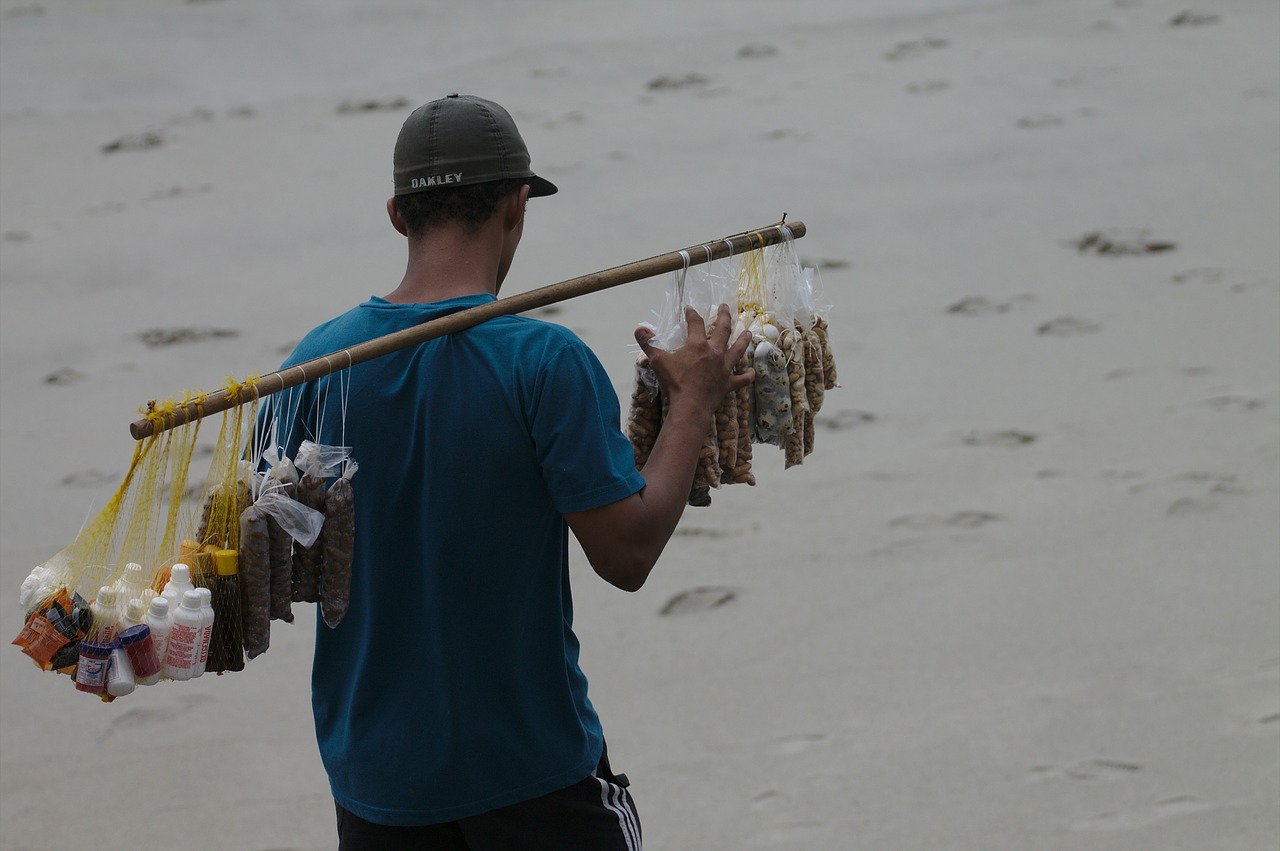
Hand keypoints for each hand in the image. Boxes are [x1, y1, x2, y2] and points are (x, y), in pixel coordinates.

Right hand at [634, 304, 753, 417]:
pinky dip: (748, 375)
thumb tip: (639, 328)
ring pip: (738, 350)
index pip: (696, 323)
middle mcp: (715, 352)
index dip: (692, 314)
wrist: (690, 406)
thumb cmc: (675, 383)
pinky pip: (742, 379)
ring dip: (743, 340)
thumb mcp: (657, 361)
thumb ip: (648, 343)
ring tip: (748, 332)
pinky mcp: (729, 383)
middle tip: (725, 307)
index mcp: (698, 345)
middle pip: (723, 330)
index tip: (690, 308)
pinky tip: (752, 372)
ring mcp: (724, 368)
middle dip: (724, 316)